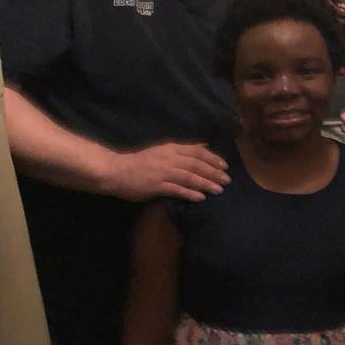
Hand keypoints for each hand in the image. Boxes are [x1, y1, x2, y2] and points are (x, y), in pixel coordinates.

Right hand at [104, 142, 228, 202]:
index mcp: (171, 148)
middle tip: (227, 180)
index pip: (197, 152)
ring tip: (219, 190)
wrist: (116, 170)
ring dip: (206, 183)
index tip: (225, 165)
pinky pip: (177, 190)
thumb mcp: (163, 150)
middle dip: (214, 172)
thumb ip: (183, 149)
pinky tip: (201, 198)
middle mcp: (169, 158)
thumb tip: (204, 146)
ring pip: (190, 177)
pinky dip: (190, 193)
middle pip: (197, 165)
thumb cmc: (140, 162)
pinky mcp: (157, 186)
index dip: (213, 158)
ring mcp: (163, 172)